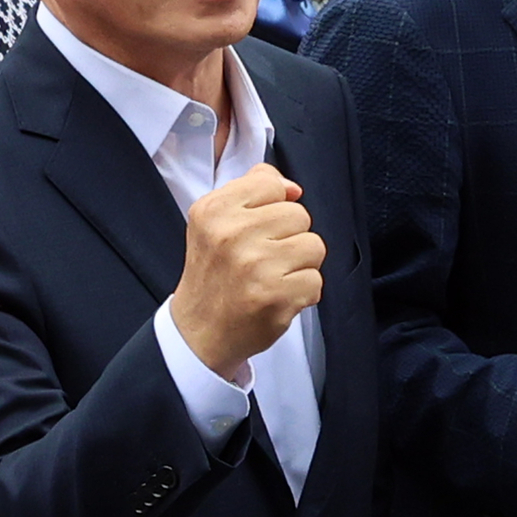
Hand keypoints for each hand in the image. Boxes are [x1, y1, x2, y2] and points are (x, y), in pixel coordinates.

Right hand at [169, 166, 322, 373]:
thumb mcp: (214, 221)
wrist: (200, 331)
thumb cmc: (214, 274)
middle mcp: (231, 235)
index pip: (273, 185)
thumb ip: (250, 191)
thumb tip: (292, 187)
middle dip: (289, 237)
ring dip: (300, 264)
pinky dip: (302, 292)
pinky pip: (316, 280)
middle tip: (264, 257)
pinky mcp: (276, 296)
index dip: (273, 207)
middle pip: (299, 215)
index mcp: (213, 211)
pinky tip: (278, 296)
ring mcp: (255, 266)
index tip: (257, 227)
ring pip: (314, 246)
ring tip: (274, 276)